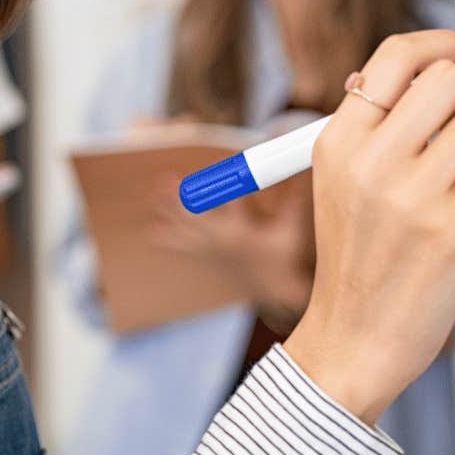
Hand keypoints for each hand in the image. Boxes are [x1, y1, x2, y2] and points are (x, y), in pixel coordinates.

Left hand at [145, 178, 314, 334]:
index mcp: (242, 230)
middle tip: (166, 179)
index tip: (220, 164)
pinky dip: (168, 239)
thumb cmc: (284, 256)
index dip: (227, 180)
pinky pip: (182, 248)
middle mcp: (222, 239)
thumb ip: (294, 200)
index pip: (233, 199)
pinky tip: (152, 232)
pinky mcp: (205, 257)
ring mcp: (210, 249)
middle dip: (183, 196)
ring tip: (154, 194)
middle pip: (197, 212)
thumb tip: (303, 173)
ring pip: (184, 227)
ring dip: (169, 211)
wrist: (273, 289)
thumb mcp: (291, 228)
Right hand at [283, 31, 454, 424]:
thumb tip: (434, 65)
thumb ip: (375, 124)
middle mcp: (371, 161)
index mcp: (337, 141)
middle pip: (448, 79)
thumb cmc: (358, 256)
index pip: (394, 56)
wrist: (354, 338)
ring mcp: (413, 196)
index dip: (444, 43)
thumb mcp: (340, 180)